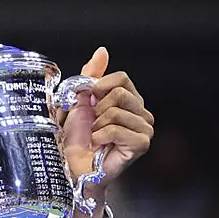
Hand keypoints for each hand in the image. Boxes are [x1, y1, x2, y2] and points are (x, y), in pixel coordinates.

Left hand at [57, 47, 154, 189]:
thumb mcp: (79, 100)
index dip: (98, 87)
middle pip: (118, 93)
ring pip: (115, 111)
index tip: (87, 102)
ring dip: (96, 125)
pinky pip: (116, 129)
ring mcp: (144, 129)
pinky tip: (99, 145)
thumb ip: (91, 75)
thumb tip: (102, 51)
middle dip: (96, 109)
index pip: (121, 78)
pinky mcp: (141, 144)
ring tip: (95, 137)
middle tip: (92, 125)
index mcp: (130, 100)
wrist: (73, 166)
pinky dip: (100, 136)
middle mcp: (142, 112)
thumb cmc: (76, 138)